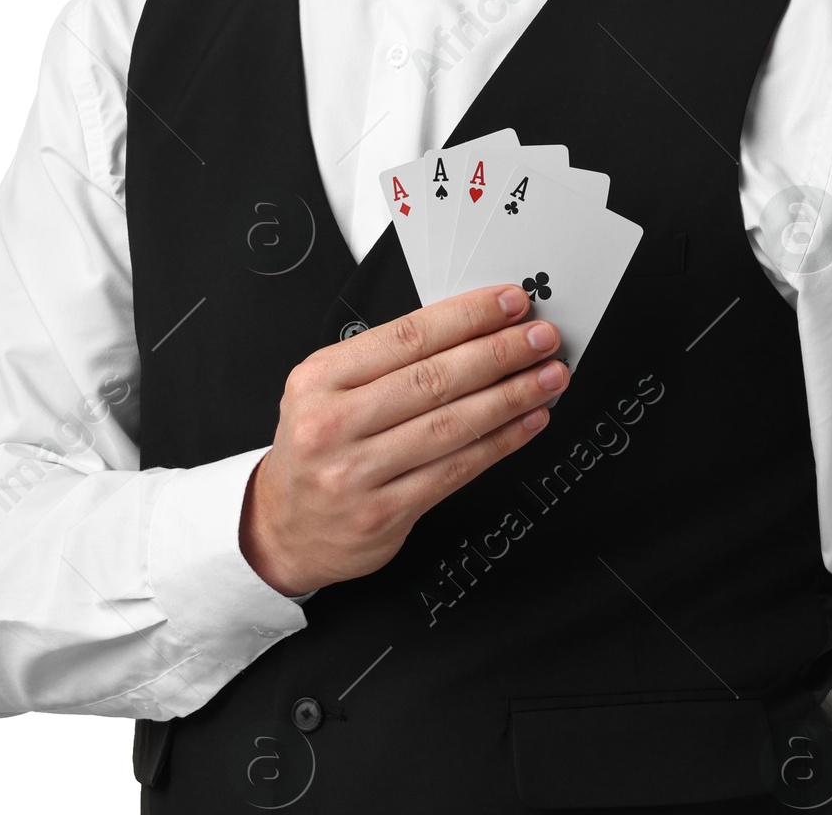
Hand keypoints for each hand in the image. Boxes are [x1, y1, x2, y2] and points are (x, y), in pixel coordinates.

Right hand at [239, 284, 567, 594]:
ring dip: (511, 397)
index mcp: (321, 378)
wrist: (285, 526)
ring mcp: (357, 473)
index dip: (467, 316)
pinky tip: (526, 422)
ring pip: (451, 425)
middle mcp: (333, 424)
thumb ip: (387, 359)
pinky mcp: (383, 514)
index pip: (408, 336)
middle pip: (434, 378)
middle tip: (540, 338)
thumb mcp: (328, 388)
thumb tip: (470, 327)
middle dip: (499, 352)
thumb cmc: (318, 446)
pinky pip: (455, 471)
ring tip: (546, 377)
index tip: (509, 304)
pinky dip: (499, 443)